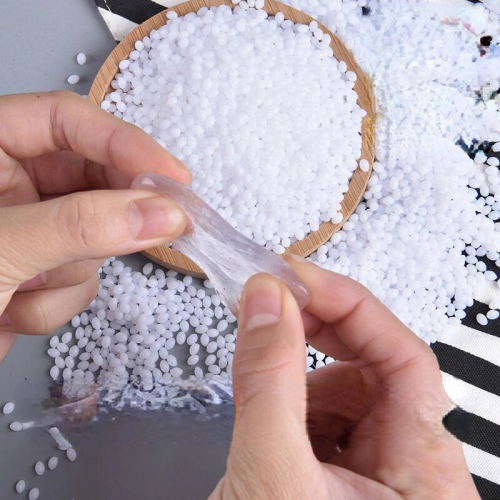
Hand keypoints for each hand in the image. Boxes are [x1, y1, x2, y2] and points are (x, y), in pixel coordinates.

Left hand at [0, 91, 189, 359]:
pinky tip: (15, 313)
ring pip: (94, 236)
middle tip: (161, 226)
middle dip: (112, 214)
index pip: (66, 121)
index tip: (173, 178)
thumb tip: (164, 213)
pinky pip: (81, 278)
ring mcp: (29, 228)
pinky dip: (56, 303)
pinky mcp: (40, 270)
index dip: (124, 143)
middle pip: (92, 178)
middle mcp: (9, 182)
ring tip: (24, 292)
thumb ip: (81, 225)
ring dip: (70, 273)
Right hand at [210, 257, 479, 499]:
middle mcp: (411, 474)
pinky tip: (272, 439)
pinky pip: (325, 417)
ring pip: (345, 392)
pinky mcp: (346, 475)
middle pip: (376, 368)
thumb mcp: (268, 473)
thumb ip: (268, 377)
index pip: (405, 358)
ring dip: (300, 385)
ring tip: (267, 417)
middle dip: (319, 333)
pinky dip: (293, 411)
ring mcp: (378, 476)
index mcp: (422, 477)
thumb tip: (266, 300)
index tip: (297, 278)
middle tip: (274, 306)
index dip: (351, 306)